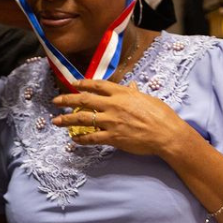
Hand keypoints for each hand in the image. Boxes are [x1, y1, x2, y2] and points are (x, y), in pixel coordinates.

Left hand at [51, 78, 186, 155]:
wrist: (167, 134)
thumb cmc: (161, 115)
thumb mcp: (147, 98)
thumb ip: (134, 92)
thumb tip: (131, 85)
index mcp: (122, 93)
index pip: (97, 85)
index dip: (82, 83)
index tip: (72, 83)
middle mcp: (113, 105)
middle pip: (84, 100)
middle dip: (67, 100)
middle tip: (55, 101)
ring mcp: (111, 121)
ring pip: (83, 118)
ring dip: (67, 119)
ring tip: (56, 121)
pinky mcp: (113, 137)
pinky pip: (92, 137)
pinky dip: (81, 139)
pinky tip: (74, 139)